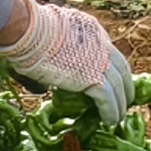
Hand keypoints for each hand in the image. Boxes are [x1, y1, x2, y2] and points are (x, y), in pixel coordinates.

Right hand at [1, 0, 134, 119]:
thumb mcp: (47, 39)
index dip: (110, 67)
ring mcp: (99, 59)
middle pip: (121, 68)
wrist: (26, 30)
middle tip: (123, 100)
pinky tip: (110, 120)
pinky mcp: (93, 77)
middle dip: (124, 86)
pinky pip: (108, 99)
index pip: (107, 50)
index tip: (110, 79)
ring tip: (117, 117)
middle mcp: (100, 42)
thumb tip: (42, 87)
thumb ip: (50, 58)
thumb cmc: (26, 33)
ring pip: (118, 86)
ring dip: (120, 103)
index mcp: (90, 29)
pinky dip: (111, 111)